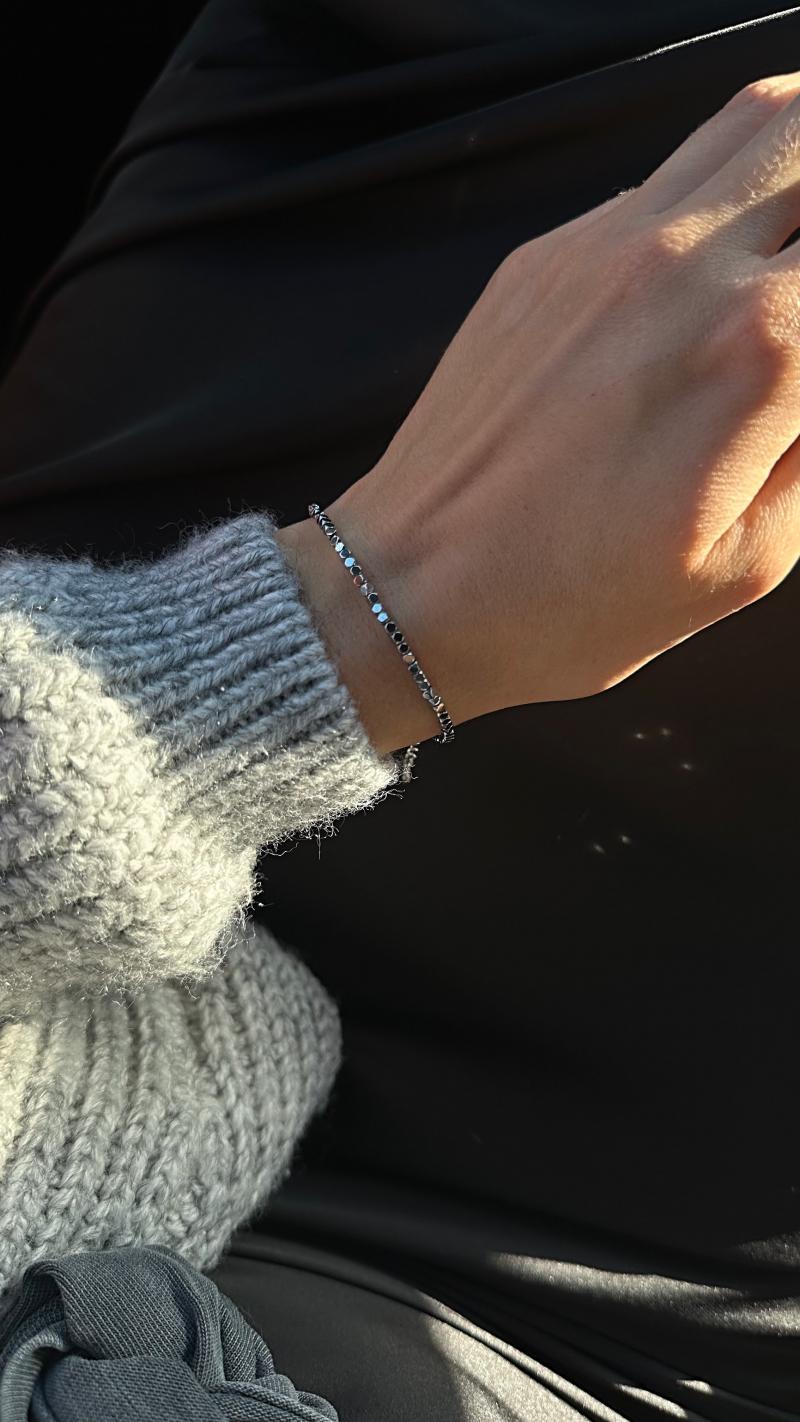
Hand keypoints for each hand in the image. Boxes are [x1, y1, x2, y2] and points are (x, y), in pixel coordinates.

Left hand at [313, 72, 799, 736]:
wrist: (413, 594)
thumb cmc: (576, 605)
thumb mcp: (749, 560)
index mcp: (761, 349)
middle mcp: (685, 266)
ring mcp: (604, 245)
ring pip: (752, 121)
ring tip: (796, 232)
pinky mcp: (544, 255)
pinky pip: (662, 180)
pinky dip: (715, 198)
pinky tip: (712, 265)